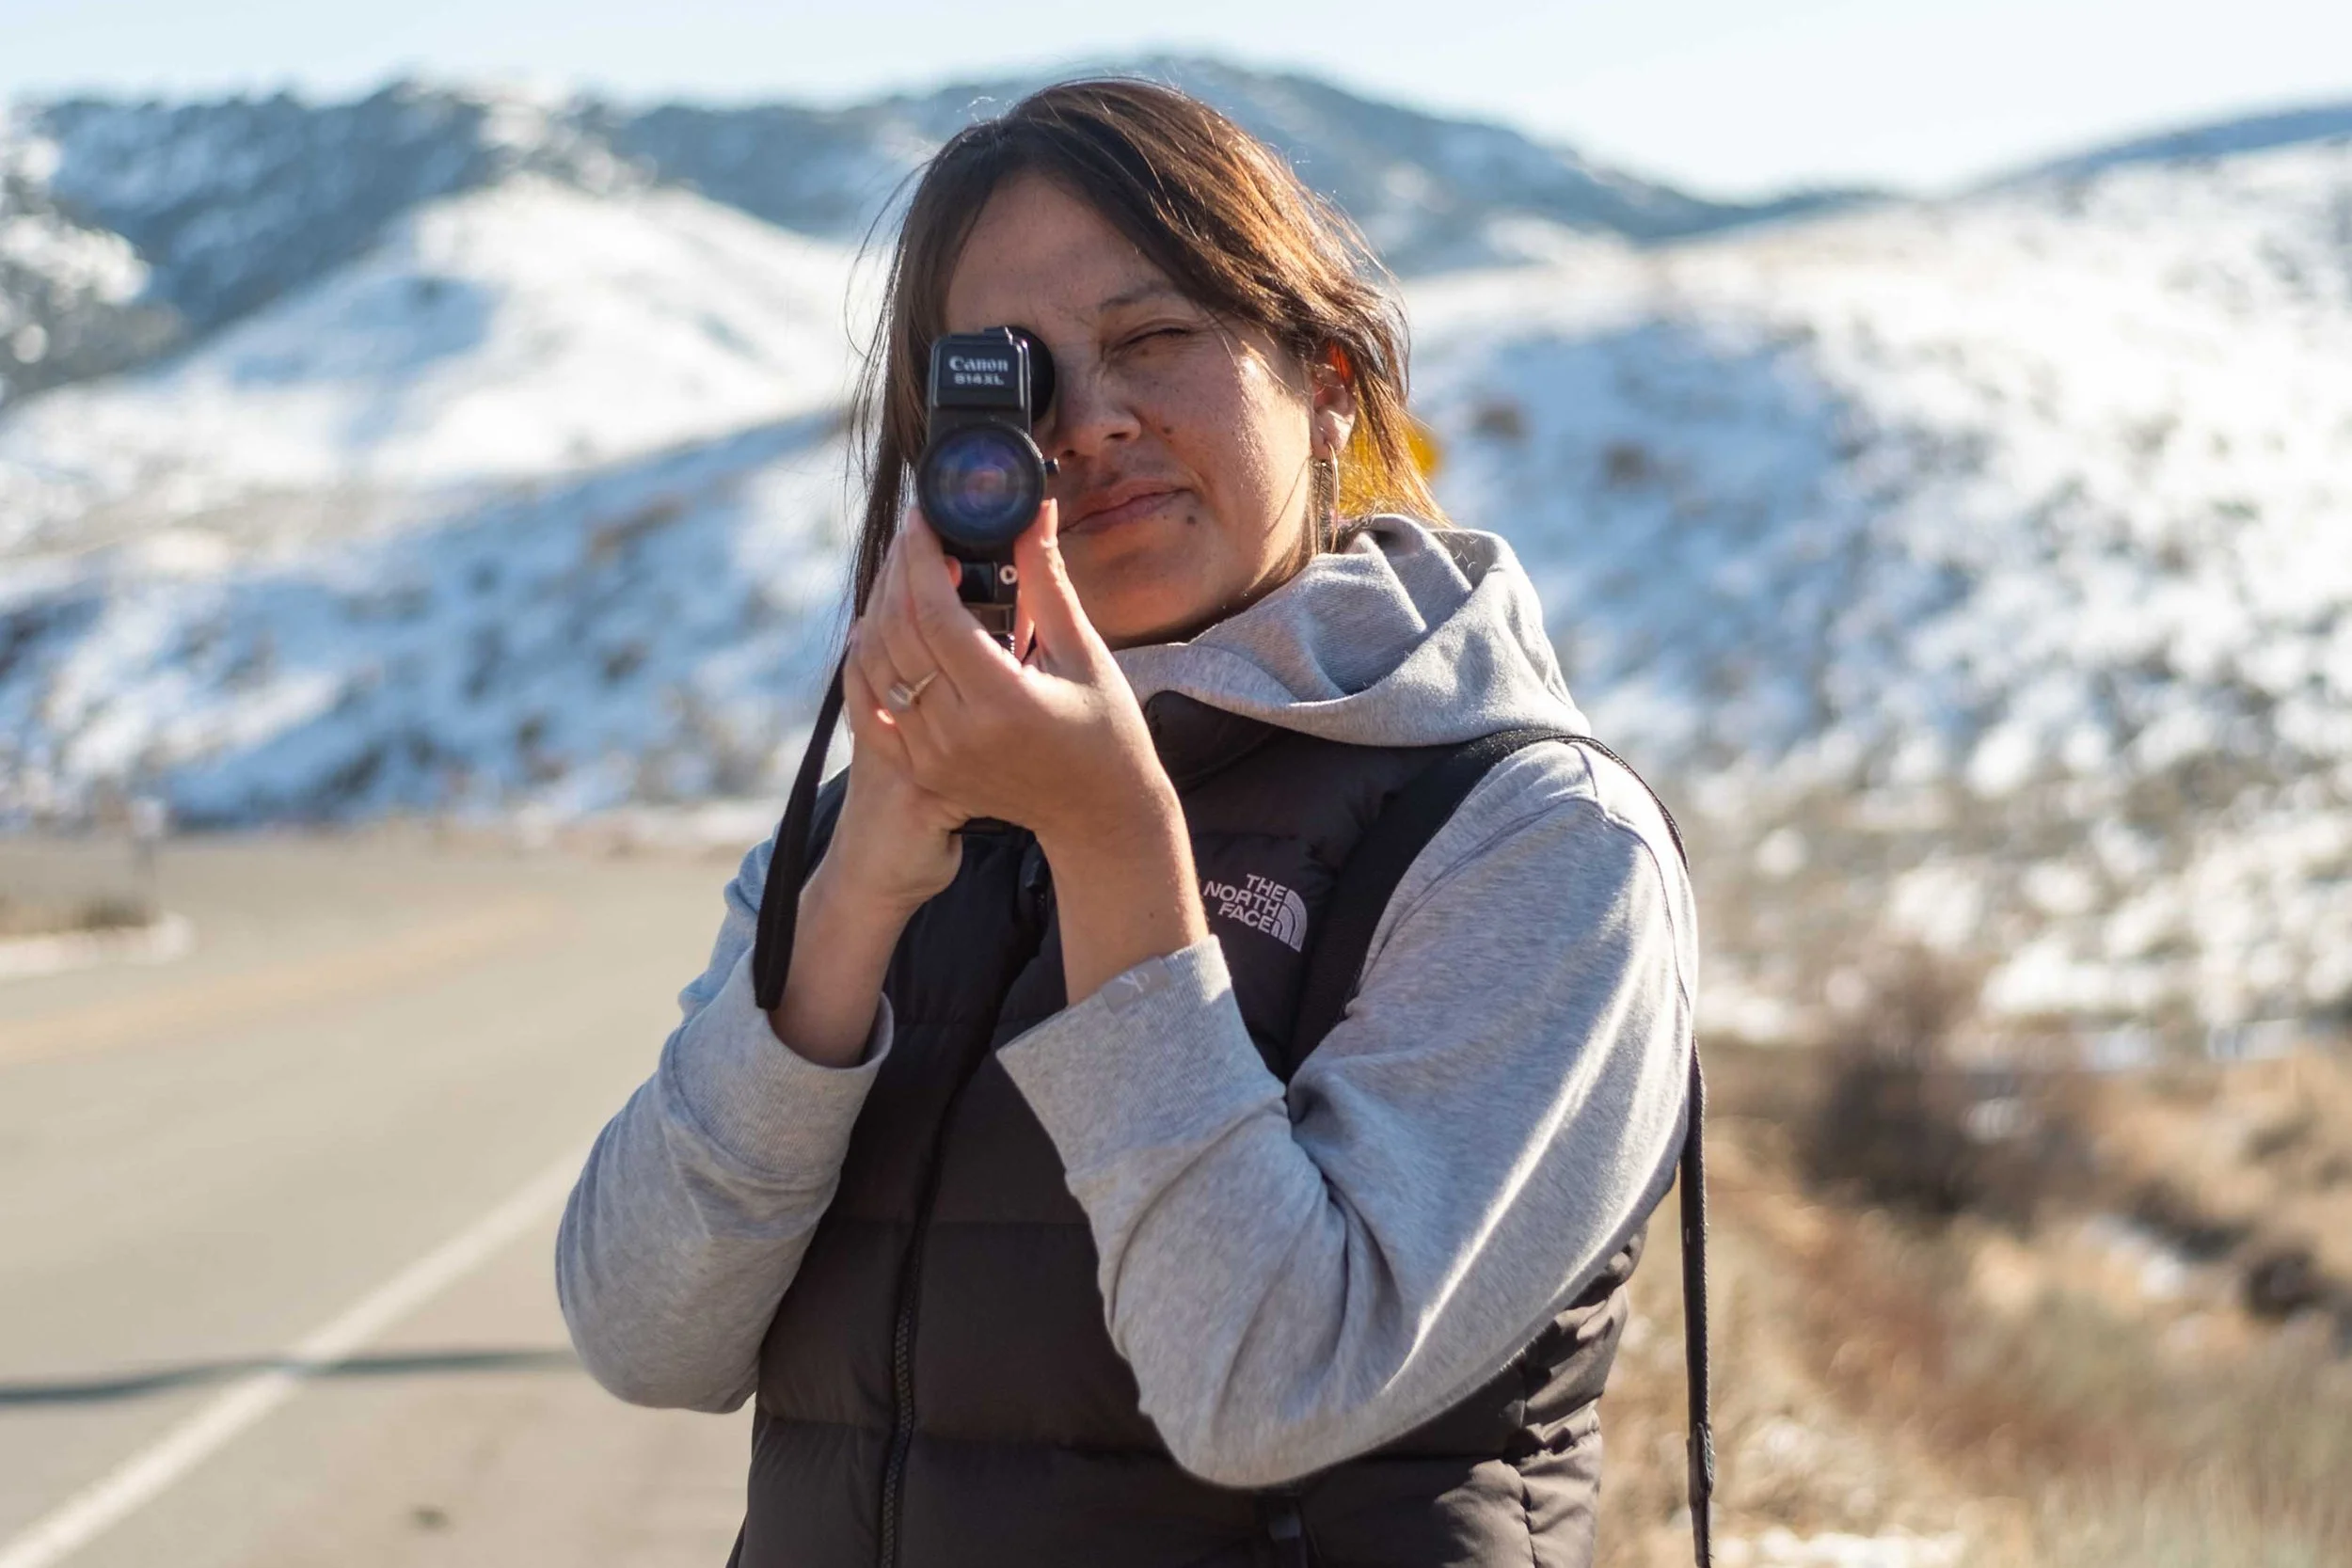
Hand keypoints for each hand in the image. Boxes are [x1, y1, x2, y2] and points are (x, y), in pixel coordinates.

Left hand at [854, 501, 1208, 1000]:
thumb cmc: (1105, 731)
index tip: (923, 518)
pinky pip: (869, 708)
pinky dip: (863, 665)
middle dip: (900, 572)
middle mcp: (957, 732)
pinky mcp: (921, 769)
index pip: (935, 613)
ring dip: (880, 610)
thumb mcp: (1084, 652)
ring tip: (904, 574)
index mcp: (1002, 701)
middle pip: (899, 632)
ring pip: (877, 664)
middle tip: (914, 536)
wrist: (1098, 814)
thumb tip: (1034, 509)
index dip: (920, 557)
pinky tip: (876, 630)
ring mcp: (933, 755)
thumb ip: (1048, 580)